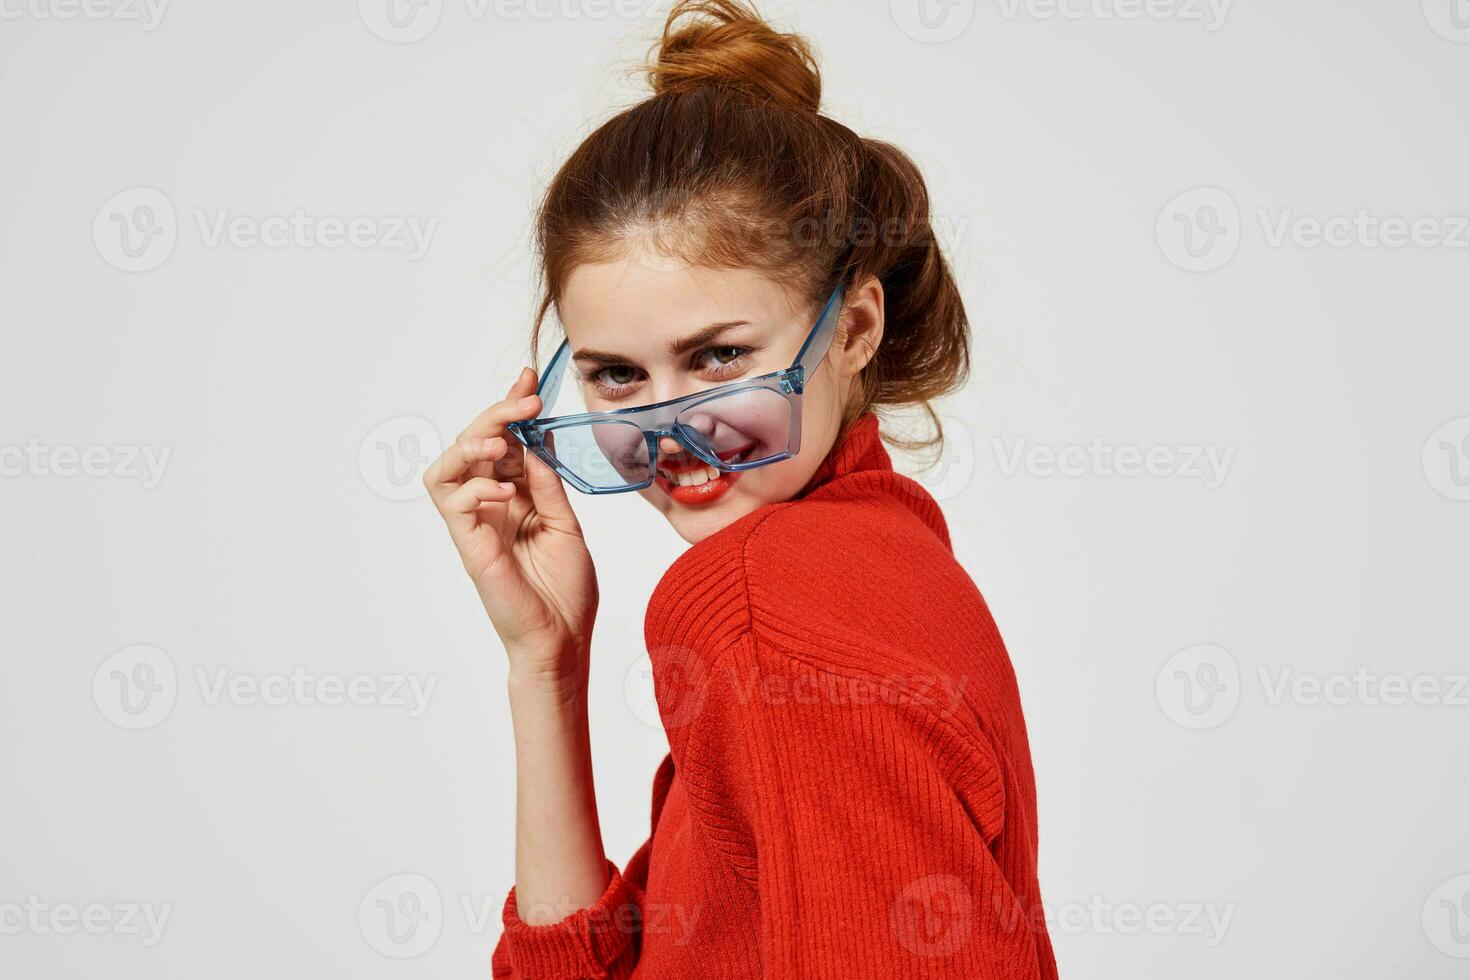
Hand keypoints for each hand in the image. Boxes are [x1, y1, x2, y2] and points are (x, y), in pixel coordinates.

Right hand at [425, 367, 596, 683]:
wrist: (562, 639)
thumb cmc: (565, 591)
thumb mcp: (566, 524)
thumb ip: (548, 485)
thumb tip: (536, 443)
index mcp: (514, 498)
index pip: (504, 443)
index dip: (511, 409)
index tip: (528, 379)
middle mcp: (489, 506)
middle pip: (472, 445)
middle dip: (495, 415)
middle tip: (523, 401)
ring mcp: (475, 525)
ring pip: (446, 468)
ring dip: (470, 444)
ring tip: (501, 443)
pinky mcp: (468, 545)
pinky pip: (452, 502)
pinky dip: (475, 486)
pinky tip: (504, 490)